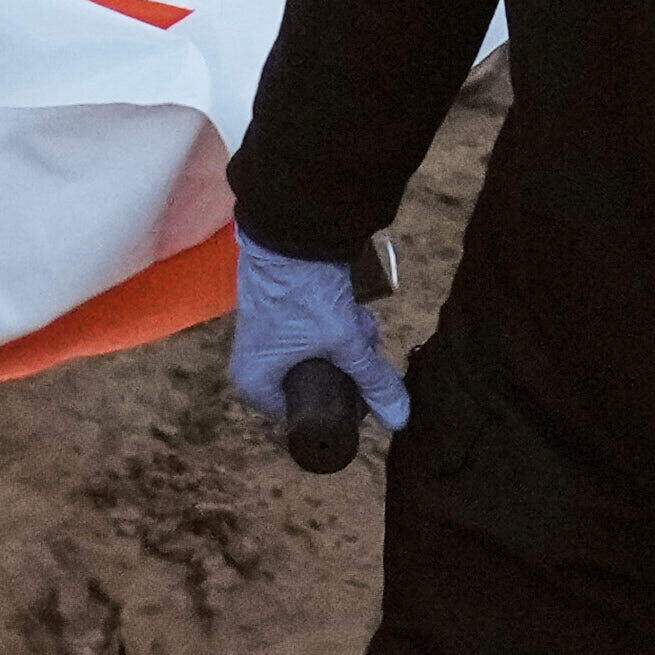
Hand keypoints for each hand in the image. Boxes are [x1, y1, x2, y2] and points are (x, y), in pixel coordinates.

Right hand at [229, 239, 408, 452]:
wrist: (290, 234)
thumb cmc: (305, 297)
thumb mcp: (345, 342)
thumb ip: (373, 381)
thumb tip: (401, 420)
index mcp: (255, 385)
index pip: (302, 417)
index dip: (339, 405)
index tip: (364, 391)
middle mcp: (253, 365)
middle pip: (316, 384)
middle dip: (347, 366)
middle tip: (362, 345)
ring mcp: (264, 337)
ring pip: (319, 355)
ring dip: (346, 341)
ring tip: (359, 321)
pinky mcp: (278, 313)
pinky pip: (312, 332)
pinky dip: (334, 323)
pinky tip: (350, 307)